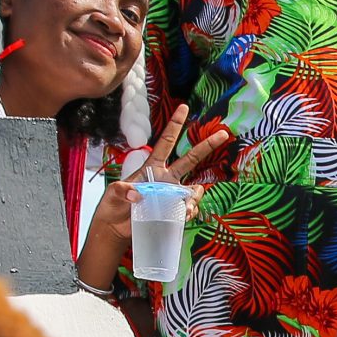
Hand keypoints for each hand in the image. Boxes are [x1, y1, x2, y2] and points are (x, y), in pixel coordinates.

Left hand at [77, 106, 229, 290]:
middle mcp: (166, 179)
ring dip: (194, 197)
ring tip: (186, 209)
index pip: (166, 142)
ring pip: (194, 189)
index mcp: (152, 168)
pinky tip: (182, 217)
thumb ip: (123, 190)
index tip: (184, 107)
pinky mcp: (174, 212)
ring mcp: (172, 196)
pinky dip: (189, 212)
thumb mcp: (113, 194)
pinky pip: (189, 208)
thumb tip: (138, 194)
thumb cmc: (113, 207)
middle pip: (191, 159)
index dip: (175, 125)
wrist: (115, 229)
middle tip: (223, 134)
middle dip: (206, 146)